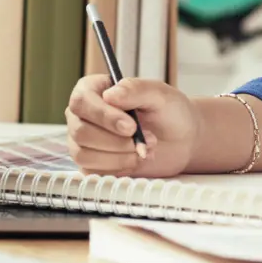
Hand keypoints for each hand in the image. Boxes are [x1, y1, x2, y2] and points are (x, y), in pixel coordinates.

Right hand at [64, 75, 198, 178]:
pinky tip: (136, 159)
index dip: (104, 116)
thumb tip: (109, 95)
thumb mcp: (159, 94)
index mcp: (93, 89)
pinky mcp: (91, 164)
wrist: (181, 139)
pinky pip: (93, 172)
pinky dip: (119, 168)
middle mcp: (82, 115)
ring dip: (119, 156)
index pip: (82, 102)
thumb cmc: (168, 111)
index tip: (131, 126)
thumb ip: (135, 89)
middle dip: (117, 141)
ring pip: (84, 155)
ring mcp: (83, 141)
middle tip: (149, 138)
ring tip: (146, 148)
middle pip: (81, 131)